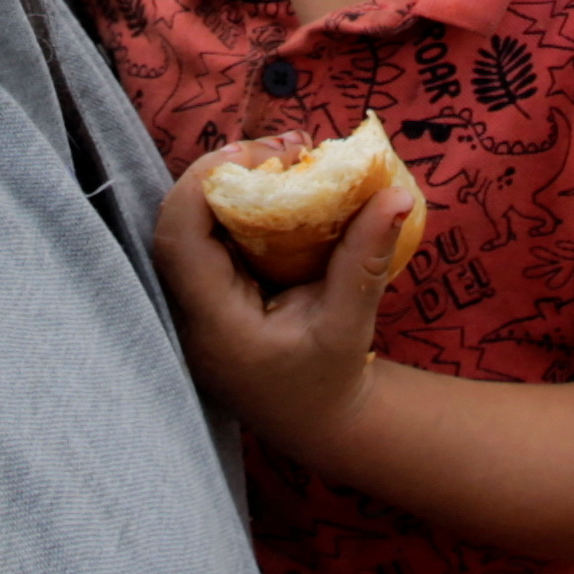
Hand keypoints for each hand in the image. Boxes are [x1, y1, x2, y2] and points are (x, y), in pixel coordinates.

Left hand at [148, 145, 415, 463]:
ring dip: (234, 184)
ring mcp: (192, 304)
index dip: (204, 184)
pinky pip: (210, 236)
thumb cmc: (330, 383)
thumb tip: (394, 193)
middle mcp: (189, 313)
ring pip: (192, 225)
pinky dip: (241, 205)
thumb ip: (365, 260)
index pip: (179, 239)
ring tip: (287, 159)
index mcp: (213, 325)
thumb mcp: (351, 325)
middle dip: (226, 174)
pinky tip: (280, 187)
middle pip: (180, 223)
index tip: (260, 156)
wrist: (318, 423)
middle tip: (286, 149)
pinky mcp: (207, 294)